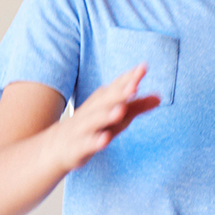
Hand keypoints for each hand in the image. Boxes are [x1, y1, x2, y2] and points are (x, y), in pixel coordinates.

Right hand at [44, 65, 161, 171]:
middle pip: (106, 100)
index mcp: (102, 101)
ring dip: (107, 115)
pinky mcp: (77, 147)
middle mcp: (92, 111)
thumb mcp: (115, 117)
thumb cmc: (92, 127)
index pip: (116, 86)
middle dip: (120, 92)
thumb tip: (160, 97)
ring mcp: (83, 128)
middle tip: (135, 85)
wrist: (55, 147)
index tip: (143, 67)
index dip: (129, 78)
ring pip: (96, 120)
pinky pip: (86, 144)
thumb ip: (137, 107)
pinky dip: (95, 141)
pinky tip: (104, 139)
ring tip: (121, 109)